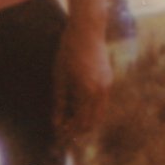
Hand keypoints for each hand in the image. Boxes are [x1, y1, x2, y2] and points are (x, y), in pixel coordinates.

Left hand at [53, 16, 111, 146]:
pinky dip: (91, 109)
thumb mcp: (60, 76)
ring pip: (99, 113)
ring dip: (86, 120)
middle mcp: (101, 91)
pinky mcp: (108, 79)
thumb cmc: (69, 50)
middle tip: (64, 132)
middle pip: (93, 121)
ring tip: (70, 121)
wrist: (88, 29)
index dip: (70, 131)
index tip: (59, 135)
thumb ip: (59, 101)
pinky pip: (101, 102)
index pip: (81, 121)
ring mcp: (107, 85)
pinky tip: (79, 106)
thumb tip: (56, 122)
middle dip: (79, 129)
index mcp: (87, 91)